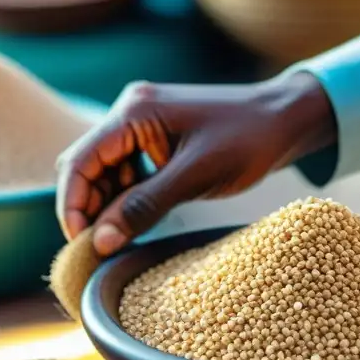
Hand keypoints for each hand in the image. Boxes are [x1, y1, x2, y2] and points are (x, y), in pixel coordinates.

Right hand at [57, 73, 335, 255]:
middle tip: (95, 248)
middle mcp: (131, 112)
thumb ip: (145, 206)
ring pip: (105, 172)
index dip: (72, 203)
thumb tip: (100, 241)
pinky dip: (125, 199)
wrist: (287, 120)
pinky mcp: (158, 140)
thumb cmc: (249, 140)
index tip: (80, 242)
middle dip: (85, 207)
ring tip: (114, 240)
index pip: (80, 159)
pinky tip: (133, 223)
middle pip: (86, 165)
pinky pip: (128, 172)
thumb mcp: (196, 176)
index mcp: (134, 111)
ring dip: (105, 206)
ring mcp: (144, 125)